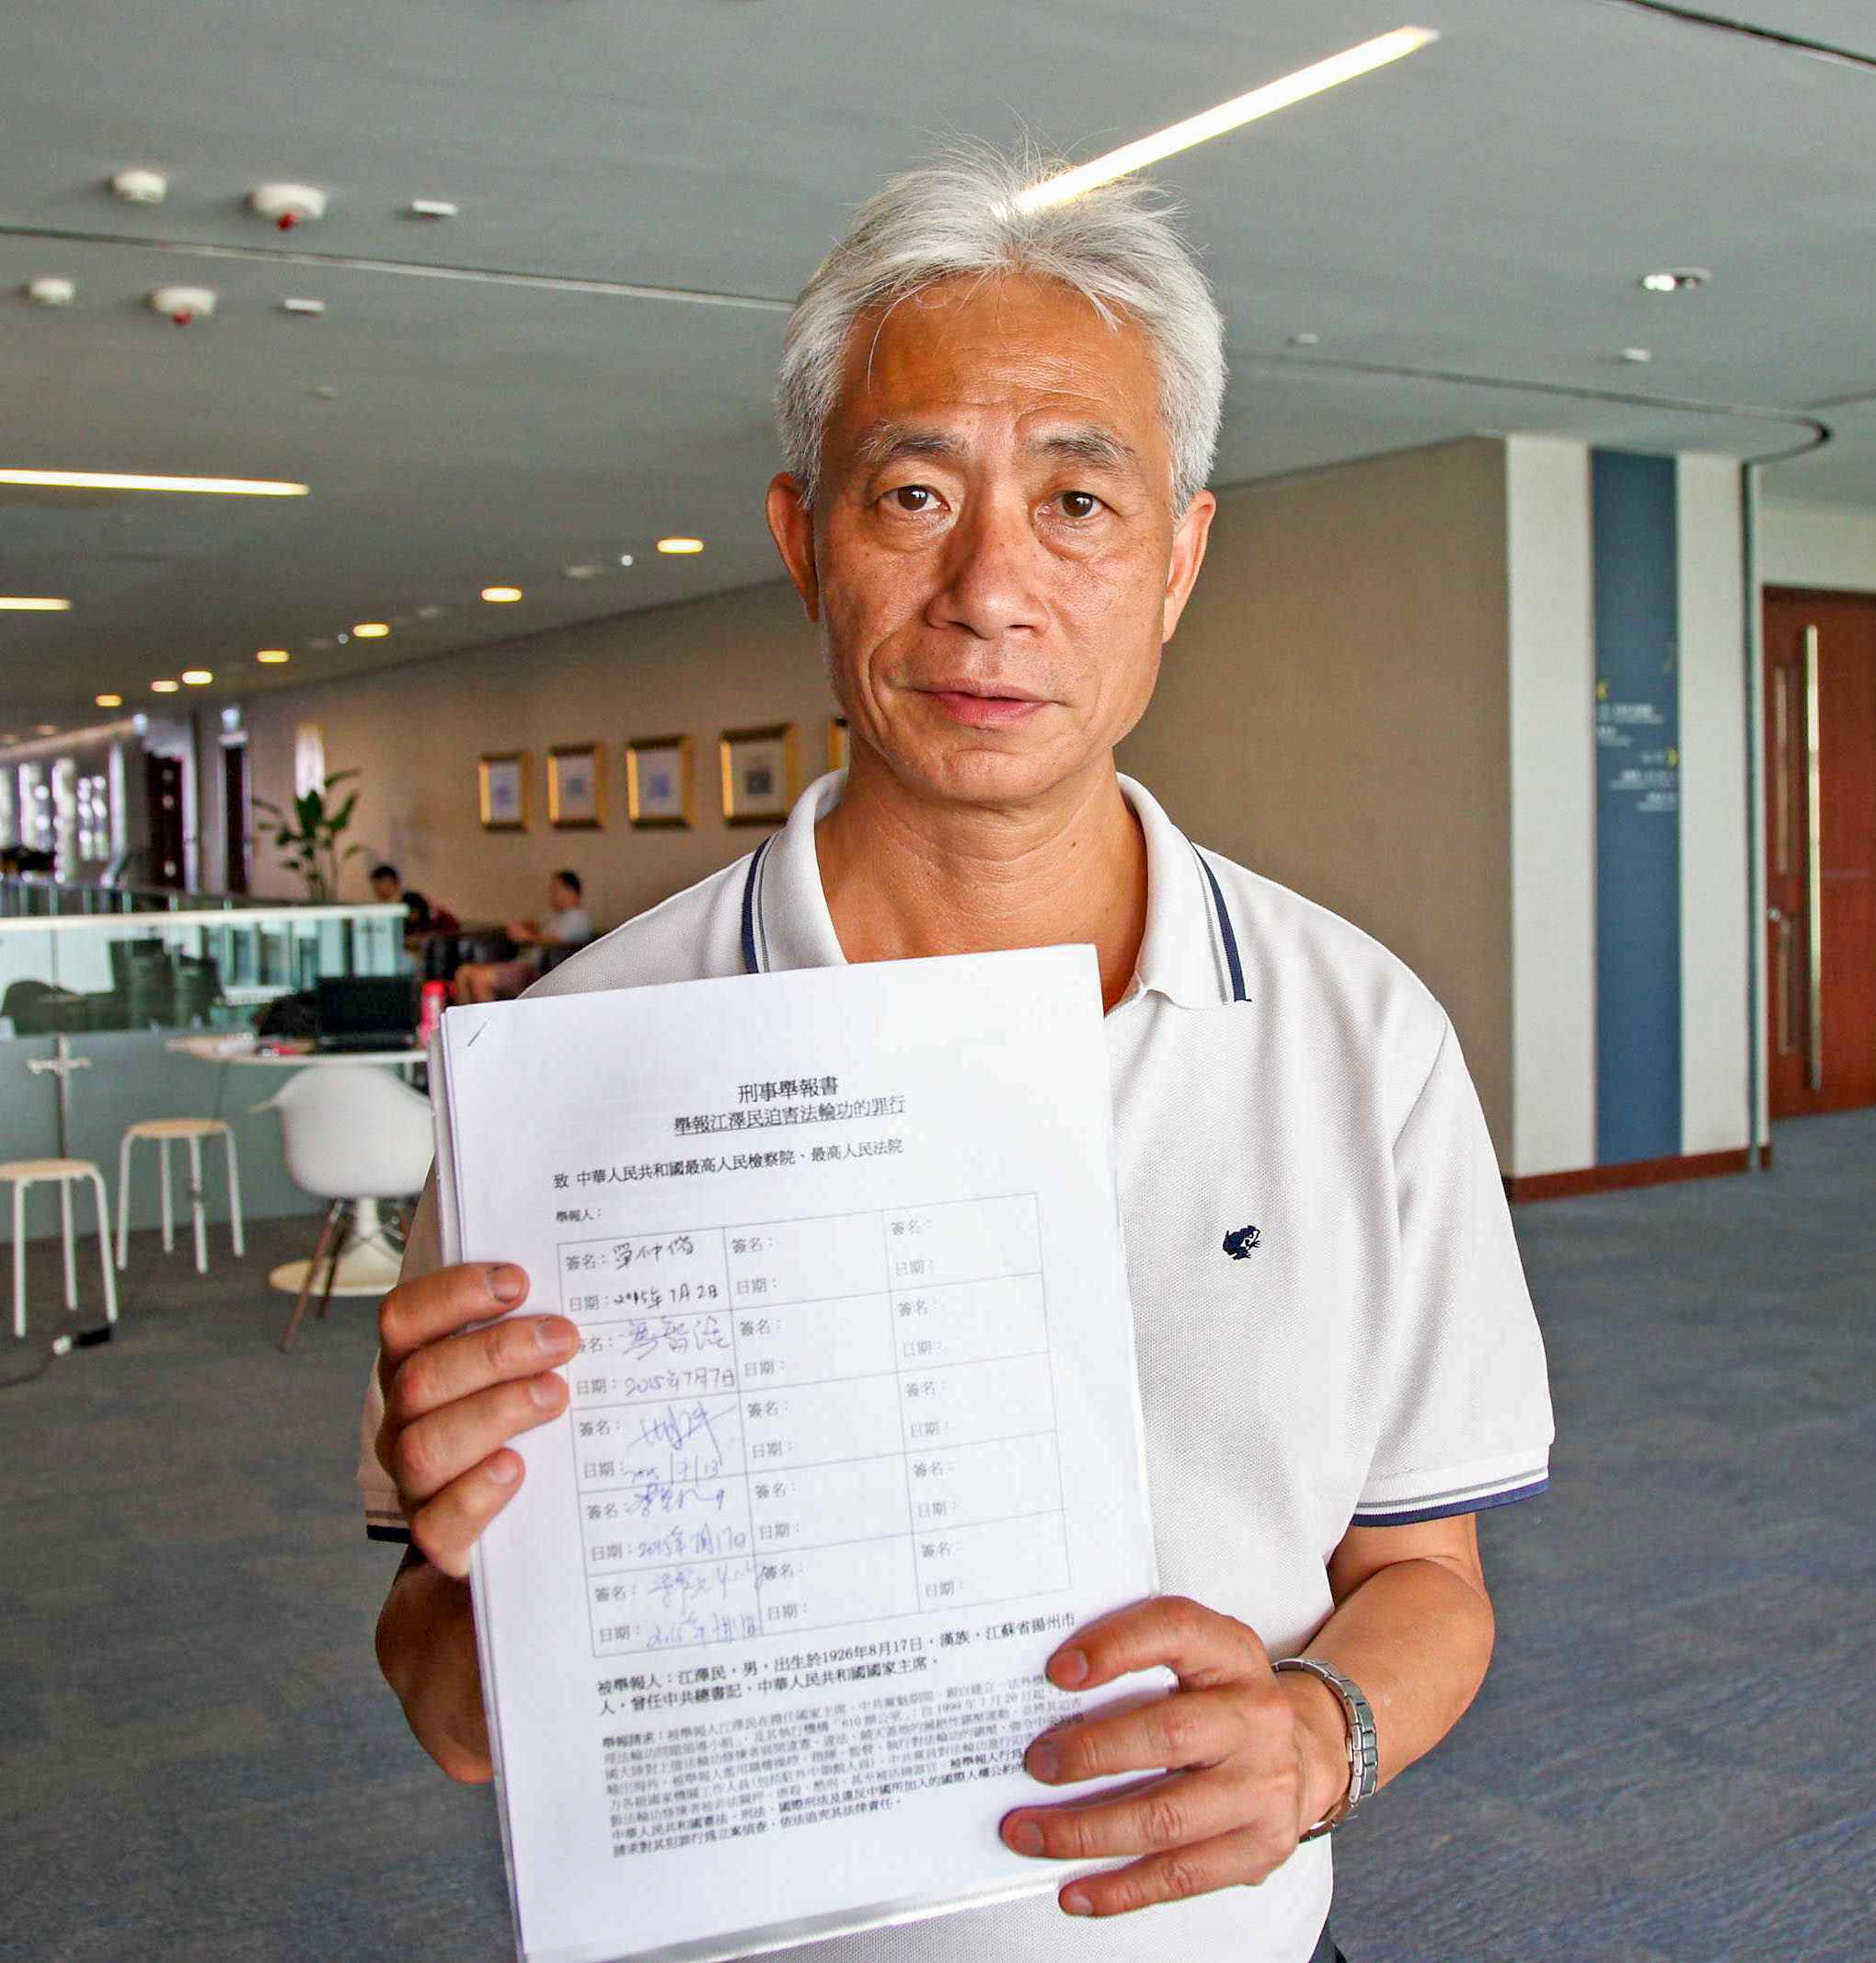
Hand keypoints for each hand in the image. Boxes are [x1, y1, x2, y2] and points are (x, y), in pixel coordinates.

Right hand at [375, 1260, 574, 1573]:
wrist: (516, 1540)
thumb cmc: (531, 1429)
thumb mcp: (529, 1372)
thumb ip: (537, 1332)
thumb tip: (593, 1281)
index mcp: (415, 1367)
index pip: (403, 1319)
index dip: (452, 1294)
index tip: (518, 1281)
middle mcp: (403, 1422)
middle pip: (421, 1378)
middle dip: (494, 1351)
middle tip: (564, 1339)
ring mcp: (415, 1483)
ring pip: (424, 1445)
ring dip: (495, 1411)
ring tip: (556, 1395)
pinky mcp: (437, 1541)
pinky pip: (436, 1522)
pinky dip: (475, 1492)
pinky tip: (517, 1469)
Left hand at [999, 1596, 1349, 1918]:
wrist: (1303, 1751)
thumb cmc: (1223, 1700)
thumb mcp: (1196, 1658)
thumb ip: (1136, 1660)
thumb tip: (1041, 1694)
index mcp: (1233, 1651)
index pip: (1176, 1630)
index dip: (1115, 1647)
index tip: (1057, 1671)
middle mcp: (1257, 1715)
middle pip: (1168, 1734)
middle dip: (1090, 1753)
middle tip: (1035, 1764)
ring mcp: (1264, 1786)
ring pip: (1166, 1817)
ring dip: (1087, 1831)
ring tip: (1031, 1833)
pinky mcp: (1261, 1847)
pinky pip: (1181, 1876)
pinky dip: (1120, 1888)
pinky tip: (1076, 1890)